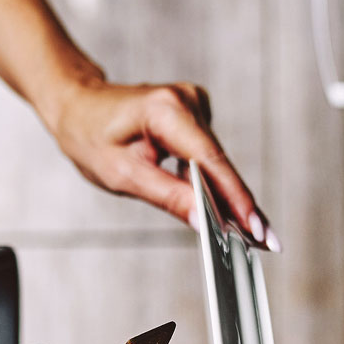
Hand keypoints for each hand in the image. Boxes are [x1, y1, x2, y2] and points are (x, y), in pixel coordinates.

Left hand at [48, 79, 278, 250]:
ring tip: (248, 234)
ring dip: (227, 197)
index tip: (257, 229)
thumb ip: (168, 196)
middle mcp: (186, 100)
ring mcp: (193, 104)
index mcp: (166, 110)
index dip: (237, 199)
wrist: (78, 106)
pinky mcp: (194, 114)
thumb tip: (205, 220)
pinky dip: (213, 181)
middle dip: (240, 205)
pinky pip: (209, 156)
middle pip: (220, 163)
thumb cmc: (90, 136)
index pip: (211, 160)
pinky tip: (223, 209)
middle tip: (266, 243)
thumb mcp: (123, 175)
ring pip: (217, 162)